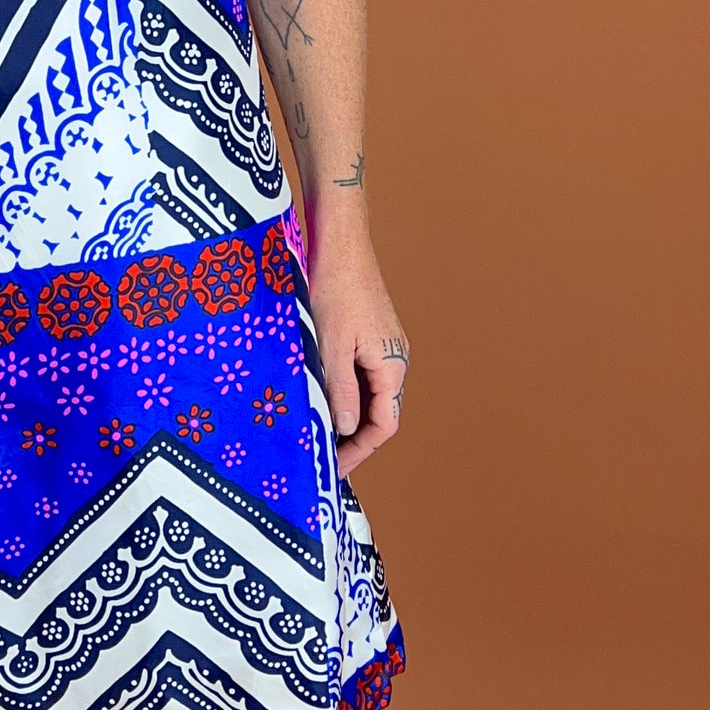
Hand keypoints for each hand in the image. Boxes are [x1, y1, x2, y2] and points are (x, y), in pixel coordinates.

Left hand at [307, 234, 408, 479]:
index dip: (359, 450)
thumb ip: (340, 390)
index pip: (383, 424)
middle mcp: (394, 359)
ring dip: (344, 414)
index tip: (333, 467)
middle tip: (321, 457)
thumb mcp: (332, 347)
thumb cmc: (335, 289)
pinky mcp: (367, 335)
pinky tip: (317, 396)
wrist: (338, 242)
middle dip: (351, 438)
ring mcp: (381, 347)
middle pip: (377, 412)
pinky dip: (341, 390)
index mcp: (392, 365)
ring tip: (315, 433)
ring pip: (366, 394)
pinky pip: (358, 374)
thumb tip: (344, 428)